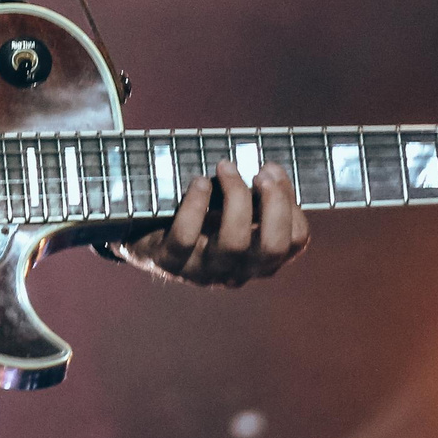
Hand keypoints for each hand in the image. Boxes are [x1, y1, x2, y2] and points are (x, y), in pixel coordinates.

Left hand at [116, 161, 307, 286]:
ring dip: (236, 199)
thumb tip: (271, 169)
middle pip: (271, 248)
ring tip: (225, 166)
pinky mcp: (168, 263)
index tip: (273, 170)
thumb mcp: (230, 207)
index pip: (293, 242)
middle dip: (274, 206)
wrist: (144, 235)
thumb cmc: (197, 216)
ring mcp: (202, 271)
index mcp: (258, 259)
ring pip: (233, 244)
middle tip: (261, 173)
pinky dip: (194, 206)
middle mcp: (236, 271)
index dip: (291, 204)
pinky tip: (198, 182)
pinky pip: (185, 239)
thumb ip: (253, 195)